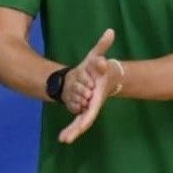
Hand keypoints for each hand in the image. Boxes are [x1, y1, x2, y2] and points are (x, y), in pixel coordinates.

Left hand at [58, 29, 115, 143]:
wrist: (105, 76)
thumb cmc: (101, 68)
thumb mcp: (99, 55)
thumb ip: (103, 45)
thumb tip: (109, 32)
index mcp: (97, 95)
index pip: (91, 109)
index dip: (85, 116)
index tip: (81, 124)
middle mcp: (93, 104)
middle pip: (84, 120)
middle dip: (76, 128)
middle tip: (66, 138)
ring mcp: (88, 108)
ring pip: (80, 123)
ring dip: (72, 131)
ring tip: (63, 139)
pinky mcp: (83, 109)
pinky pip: (77, 121)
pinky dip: (71, 129)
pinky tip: (63, 138)